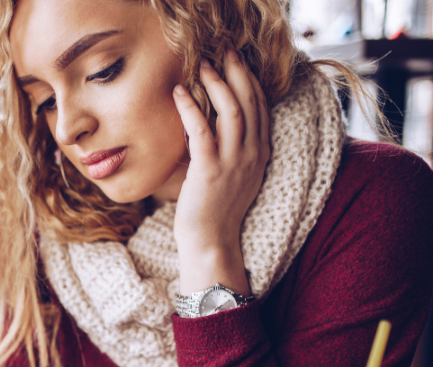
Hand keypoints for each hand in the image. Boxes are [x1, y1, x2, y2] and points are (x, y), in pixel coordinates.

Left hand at [171, 43, 269, 295]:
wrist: (211, 244)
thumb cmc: (214, 211)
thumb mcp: (231, 176)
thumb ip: (229, 151)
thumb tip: (209, 128)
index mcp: (260, 153)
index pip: (260, 107)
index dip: (249, 80)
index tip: (236, 61)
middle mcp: (252, 154)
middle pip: (250, 101)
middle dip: (237, 71)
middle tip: (223, 50)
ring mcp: (234, 162)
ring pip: (231, 111)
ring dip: (216, 83)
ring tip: (202, 66)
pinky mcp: (210, 171)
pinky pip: (202, 131)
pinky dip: (190, 108)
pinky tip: (179, 93)